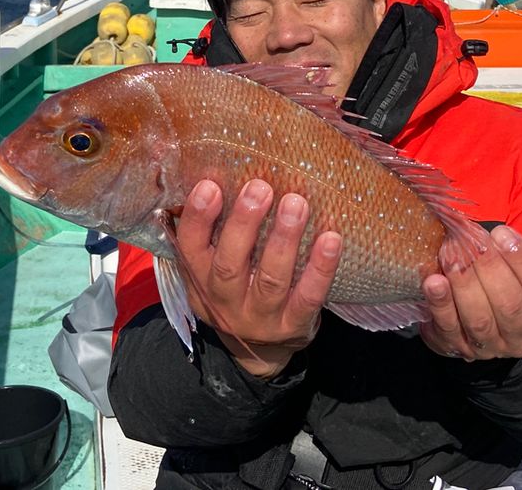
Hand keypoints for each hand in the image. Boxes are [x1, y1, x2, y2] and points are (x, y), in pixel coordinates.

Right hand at [174, 178, 341, 378]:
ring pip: (271, 279)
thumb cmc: (235, 290)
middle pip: (229, 264)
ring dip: (284, 239)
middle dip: (244, 224)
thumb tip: (212, 170)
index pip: (190, 248)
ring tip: (296, 203)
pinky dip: (320, 268)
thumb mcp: (210, 268)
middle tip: (260, 187)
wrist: (258, 350)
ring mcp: (261, 317)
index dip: (198, 218)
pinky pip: (309, 297)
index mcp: (201, 279)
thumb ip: (210, 232)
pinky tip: (331, 239)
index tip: (210, 185)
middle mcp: (226, 301)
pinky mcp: (294, 326)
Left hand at [419, 225, 521, 360]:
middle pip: (510, 305)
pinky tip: (434, 282)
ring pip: (480, 320)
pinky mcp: (459, 349)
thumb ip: (505, 250)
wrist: (471, 318)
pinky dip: (441, 303)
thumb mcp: (512, 268)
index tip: (501, 234)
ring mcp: (492, 347)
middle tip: (471, 243)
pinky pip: (449, 328)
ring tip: (450, 256)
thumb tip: (481, 230)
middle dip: (489, 268)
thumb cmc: (497, 282)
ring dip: (464, 284)